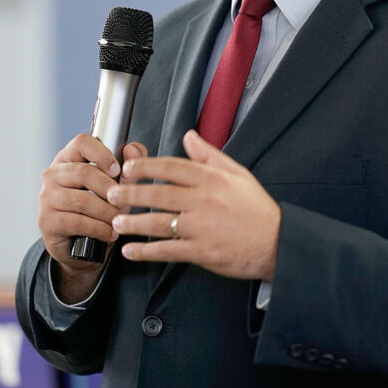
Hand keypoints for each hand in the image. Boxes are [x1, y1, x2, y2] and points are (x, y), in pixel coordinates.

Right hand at [37, 135, 148, 300]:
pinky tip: (110, 233)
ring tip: (119, 220)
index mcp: (68, 158)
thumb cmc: (99, 207)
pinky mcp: (46, 220)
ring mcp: (46, 197)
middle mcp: (53, 174)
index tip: (118, 169)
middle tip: (124, 203)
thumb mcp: (117, 185)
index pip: (81, 142)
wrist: (79, 245)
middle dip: (110, 189)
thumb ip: (129, 165)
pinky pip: (77, 221)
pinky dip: (99, 229)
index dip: (102, 153)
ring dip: (107, 212)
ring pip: (82, 200)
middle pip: (84, 173)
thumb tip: (133, 149)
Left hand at [108, 130, 280, 280]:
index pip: (173, 167)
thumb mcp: (238, 174)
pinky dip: (145, 252)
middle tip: (110, 194)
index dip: (147, 167)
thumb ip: (209, 155)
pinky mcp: (201, 251)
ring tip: (116, 222)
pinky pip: (167, 250)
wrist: (276, 243)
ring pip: (158, 222)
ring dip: (133, 223)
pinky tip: (130, 252)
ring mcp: (202, 227)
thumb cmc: (256, 209)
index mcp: (213, 179)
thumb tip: (188, 136)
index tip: (128, 168)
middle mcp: (205, 200)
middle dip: (130, 194)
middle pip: (159, 194)